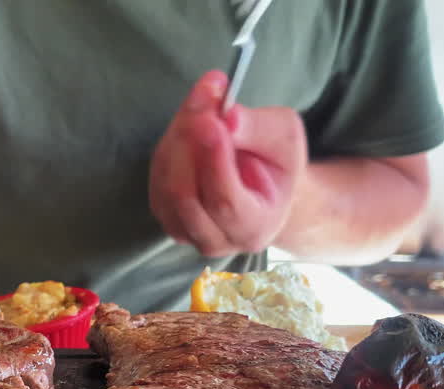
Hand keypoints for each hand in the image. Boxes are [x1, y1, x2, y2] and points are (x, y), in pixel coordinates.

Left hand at [149, 70, 307, 255]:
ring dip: (181, 132)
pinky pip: (158, 172)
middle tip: (208, 93)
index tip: (212, 121)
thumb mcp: (285, 139)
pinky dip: (172, 138)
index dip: (215, 162)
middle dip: (190, 138)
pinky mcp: (163, 209)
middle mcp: (214, 239)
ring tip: (207, 98)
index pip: (225, 203)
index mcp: (253, 228)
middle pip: (185, 193)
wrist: (262, 186)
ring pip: (166, 180)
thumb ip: (260, 130)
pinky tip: (193, 117)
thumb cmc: (276, 165)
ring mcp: (183, 229)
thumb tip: (228, 118)